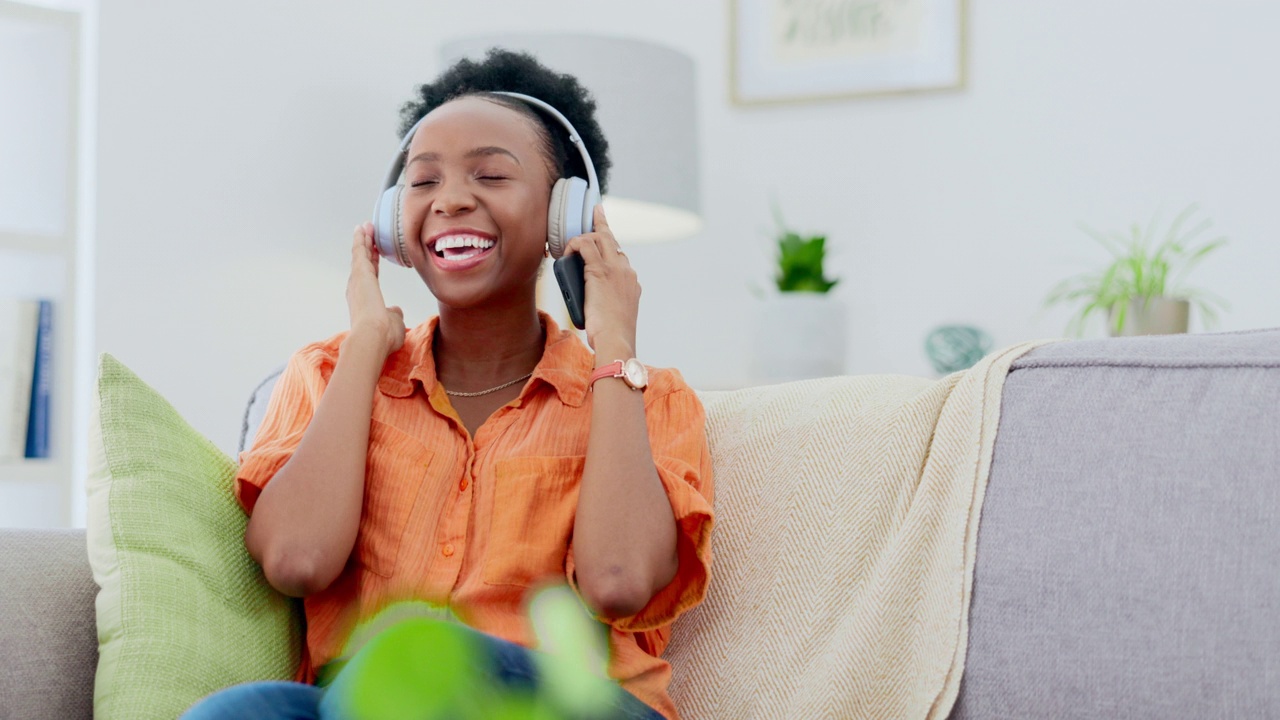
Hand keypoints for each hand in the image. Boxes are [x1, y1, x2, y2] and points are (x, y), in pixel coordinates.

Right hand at [346, 222, 405, 357]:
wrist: (373, 336)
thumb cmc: (384, 336)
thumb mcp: (393, 323)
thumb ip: (394, 314)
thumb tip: (396, 311)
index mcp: (366, 301)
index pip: (371, 277)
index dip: (372, 263)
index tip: (373, 252)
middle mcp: (357, 290)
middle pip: (362, 263)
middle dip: (365, 248)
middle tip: (366, 233)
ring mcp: (358, 281)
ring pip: (360, 256)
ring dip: (362, 240)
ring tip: (365, 226)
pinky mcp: (360, 274)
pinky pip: (360, 252)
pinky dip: (360, 240)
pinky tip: (362, 229)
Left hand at [562, 205, 639, 356]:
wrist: (616, 339)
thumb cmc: (613, 336)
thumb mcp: (615, 317)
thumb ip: (608, 307)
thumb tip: (594, 309)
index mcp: (632, 281)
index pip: (621, 255)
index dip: (611, 243)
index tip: (606, 233)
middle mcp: (626, 271)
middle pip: (612, 239)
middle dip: (602, 224)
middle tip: (596, 211)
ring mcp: (615, 269)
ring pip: (601, 237)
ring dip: (584, 237)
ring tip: (570, 246)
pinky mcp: (600, 271)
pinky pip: (586, 245)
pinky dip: (575, 243)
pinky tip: (567, 250)